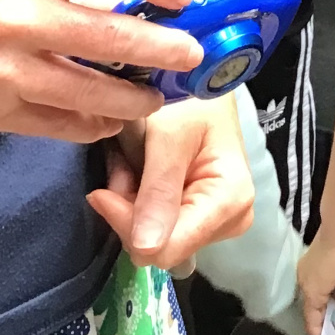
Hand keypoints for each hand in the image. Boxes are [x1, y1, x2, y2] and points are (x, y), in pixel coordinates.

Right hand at [0, 0, 205, 144]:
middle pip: (110, 35)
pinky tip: (107, 120)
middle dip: (161, 49)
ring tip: (156, 97)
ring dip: (133, 97)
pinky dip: (89, 124)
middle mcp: (15, 15)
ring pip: (92, 90)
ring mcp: (4, 70)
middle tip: (192, 55)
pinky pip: (58, 124)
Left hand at [87, 96, 254, 269]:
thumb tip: (145, 248)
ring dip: (131, 203)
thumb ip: (159, 188)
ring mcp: (216, 223)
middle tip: (120, 166)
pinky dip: (137, 201)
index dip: (129, 224)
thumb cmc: (191, 99)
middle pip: (161, 245)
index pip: (169, 247)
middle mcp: (231, 221)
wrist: (201, 85)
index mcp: (231, 201)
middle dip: (130, 210)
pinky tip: (137, 172)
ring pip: (153, 238)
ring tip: (128, 162)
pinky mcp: (201, 219)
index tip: (102, 192)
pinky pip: (156, 227)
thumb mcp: (170, 134)